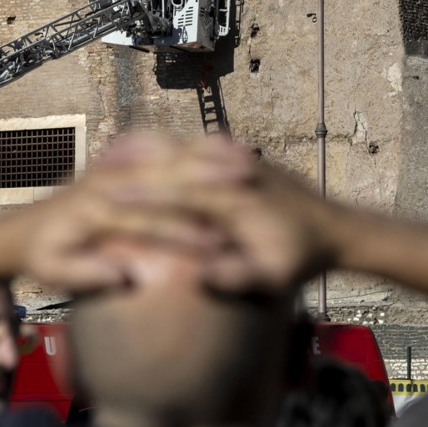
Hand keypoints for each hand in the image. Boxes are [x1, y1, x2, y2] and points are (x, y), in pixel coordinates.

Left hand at [10, 134, 256, 290]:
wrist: (23, 230)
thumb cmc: (43, 257)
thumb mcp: (56, 274)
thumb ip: (89, 274)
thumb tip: (124, 275)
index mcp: (95, 210)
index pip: (150, 221)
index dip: (187, 234)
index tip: (222, 245)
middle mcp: (107, 180)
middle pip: (168, 177)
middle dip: (210, 180)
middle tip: (250, 184)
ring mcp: (113, 165)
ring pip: (170, 154)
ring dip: (209, 156)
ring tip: (248, 161)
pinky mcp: (118, 160)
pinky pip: (161, 146)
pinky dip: (192, 146)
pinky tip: (222, 147)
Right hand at [93, 140, 344, 293]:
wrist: (337, 229)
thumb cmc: (302, 258)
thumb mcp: (275, 276)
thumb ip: (237, 275)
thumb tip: (198, 277)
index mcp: (238, 200)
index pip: (179, 192)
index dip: (140, 196)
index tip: (105, 200)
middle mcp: (235, 173)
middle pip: (173, 166)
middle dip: (132, 173)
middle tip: (90, 178)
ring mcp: (239, 163)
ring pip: (183, 151)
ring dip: (146, 156)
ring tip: (106, 161)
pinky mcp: (241, 162)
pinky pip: (198, 149)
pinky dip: (170, 150)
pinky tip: (145, 155)